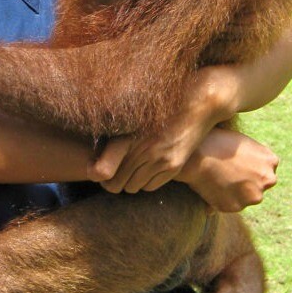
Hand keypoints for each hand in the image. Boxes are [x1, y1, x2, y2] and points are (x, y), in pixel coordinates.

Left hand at [88, 67, 227, 192]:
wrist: (197, 105)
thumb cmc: (161, 107)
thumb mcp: (134, 118)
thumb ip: (115, 138)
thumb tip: (94, 163)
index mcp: (128, 136)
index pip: (103, 169)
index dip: (98, 175)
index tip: (99, 172)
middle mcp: (142, 150)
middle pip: (116, 183)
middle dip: (113, 182)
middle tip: (113, 175)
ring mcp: (159, 159)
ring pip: (133, 187)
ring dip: (130, 183)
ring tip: (131, 171)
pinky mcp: (174, 166)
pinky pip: (151, 186)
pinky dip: (146, 183)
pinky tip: (148, 169)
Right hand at [180, 128, 278, 212]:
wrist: (197, 155)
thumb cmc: (216, 141)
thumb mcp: (242, 142)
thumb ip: (253, 156)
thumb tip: (250, 168)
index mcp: (271, 161)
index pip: (265, 170)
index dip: (250, 168)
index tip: (237, 166)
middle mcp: (267, 180)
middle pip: (258, 186)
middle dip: (246, 183)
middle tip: (227, 175)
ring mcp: (252, 196)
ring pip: (245, 198)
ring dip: (234, 194)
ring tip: (215, 180)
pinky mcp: (235, 207)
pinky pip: (228, 205)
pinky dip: (220, 200)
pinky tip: (209, 187)